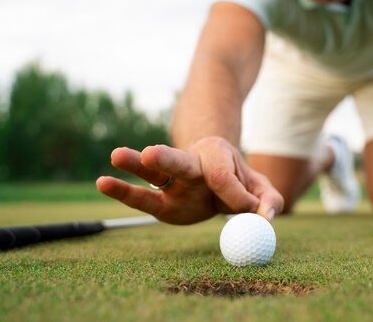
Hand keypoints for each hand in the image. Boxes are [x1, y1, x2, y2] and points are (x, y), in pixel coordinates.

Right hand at [96, 137, 283, 224]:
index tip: (249, 208)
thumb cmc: (240, 181)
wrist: (217, 177)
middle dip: (166, 160)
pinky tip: (103, 183)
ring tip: (116, 155)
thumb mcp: (261, 187)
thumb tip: (265, 219)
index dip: (236, 196)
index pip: (222, 178)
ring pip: (154, 172)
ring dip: (136, 166)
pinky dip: (124, 192)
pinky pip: (143, 197)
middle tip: (150, 154)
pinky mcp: (161, 201)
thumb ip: (269, 200)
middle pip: (180, 162)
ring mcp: (173, 180)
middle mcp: (191, 162)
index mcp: (218, 155)